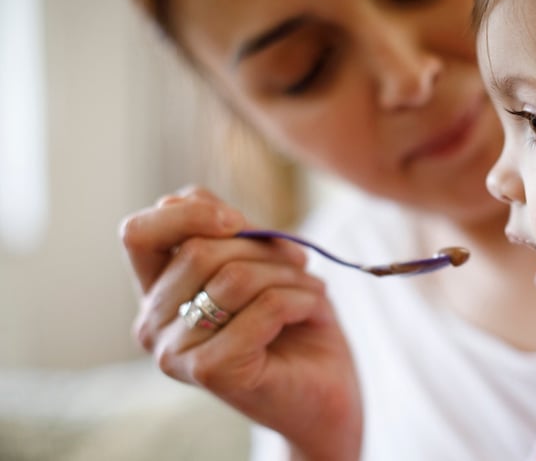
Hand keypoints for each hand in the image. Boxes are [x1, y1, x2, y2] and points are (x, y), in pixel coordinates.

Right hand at [119, 186, 361, 460]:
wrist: (326, 392)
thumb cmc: (294, 323)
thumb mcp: (261, 262)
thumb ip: (231, 234)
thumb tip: (222, 214)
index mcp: (157, 293)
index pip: (139, 233)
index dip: (187, 213)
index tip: (237, 220)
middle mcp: (152, 325)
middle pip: (199, 250)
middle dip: (263, 248)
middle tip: (299, 264)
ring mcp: (176, 353)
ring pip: (234, 277)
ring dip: (289, 275)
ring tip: (310, 290)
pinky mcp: (211, 372)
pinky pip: (265, 307)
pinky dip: (301, 299)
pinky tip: (311, 311)